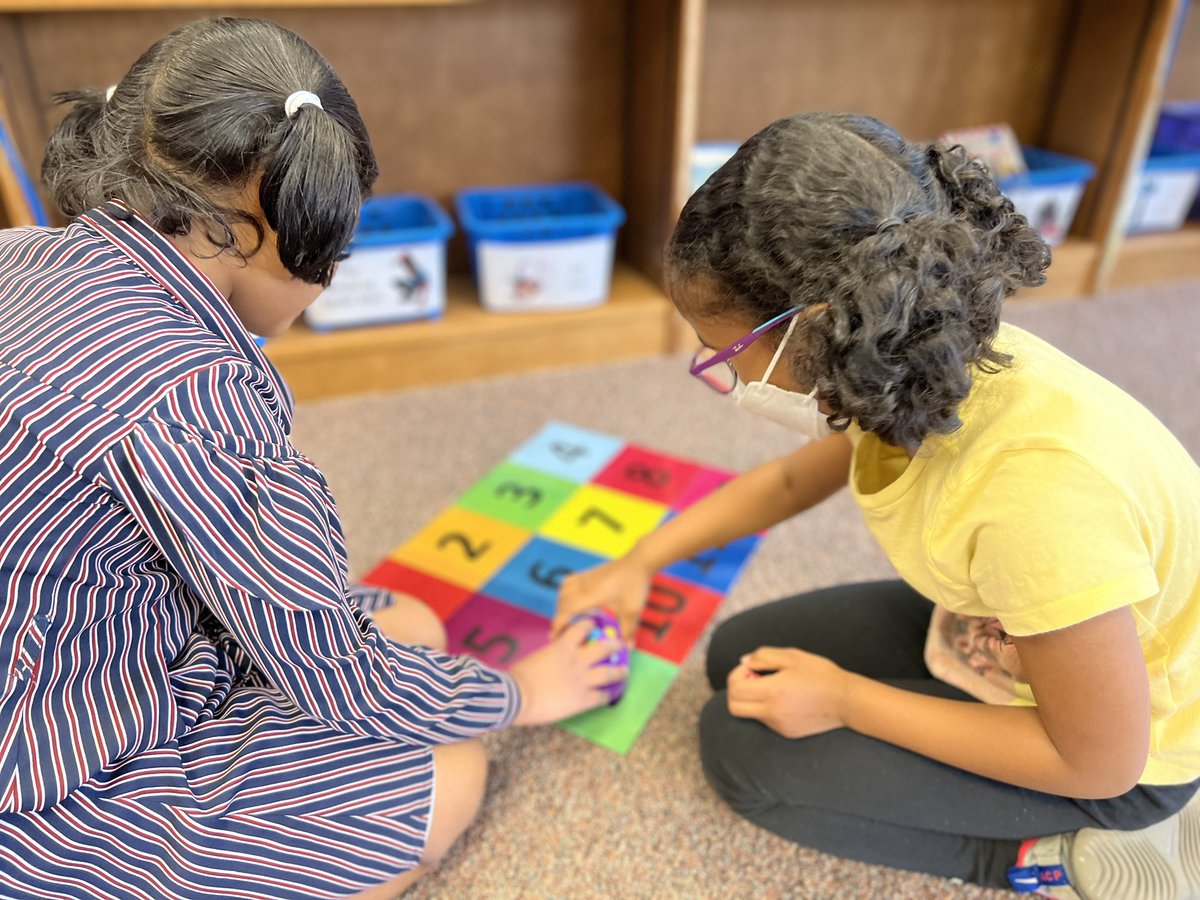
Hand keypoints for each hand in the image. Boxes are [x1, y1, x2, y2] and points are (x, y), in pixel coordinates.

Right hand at [509, 619, 627, 725]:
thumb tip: (550, 658)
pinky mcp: (583, 699)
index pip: (582, 628)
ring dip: (619, 672)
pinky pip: (601, 697)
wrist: (516, 696)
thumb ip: (549, 655)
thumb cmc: (519, 676)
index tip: (594, 626)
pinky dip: (607, 696)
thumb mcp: (536, 657)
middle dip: (614, 646)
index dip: (590, 625)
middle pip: (604, 649)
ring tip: (624, 672)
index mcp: (563, 647)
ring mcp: (582, 680)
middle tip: (619, 646)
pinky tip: (609, 697)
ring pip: (609, 673)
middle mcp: (577, 661)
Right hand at [553, 556, 651, 642]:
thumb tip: (627, 646)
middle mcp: (583, 586)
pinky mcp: (589, 573)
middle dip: (558, 617)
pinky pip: (569, 581)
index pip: (565, 611)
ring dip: (561, 604)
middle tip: (562, 631)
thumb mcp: (632, 611)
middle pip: (561, 602)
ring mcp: (585, 577)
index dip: (558, 625)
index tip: (555, 636)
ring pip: (563, 590)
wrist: (639, 561)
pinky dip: (565, 592)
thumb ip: (628, 630)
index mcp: (590, 596)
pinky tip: (574, 598)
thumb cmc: (634, 584)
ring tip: (567, 615)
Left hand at [726, 647, 849, 738]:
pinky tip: (785, 697)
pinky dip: (765, 707)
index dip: (737, 674)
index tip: (752, 667)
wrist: (847, 701)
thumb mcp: (792, 656)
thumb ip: (763, 656)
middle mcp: (772, 713)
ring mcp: (778, 725)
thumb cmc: (821, 674)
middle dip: (737, 689)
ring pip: (749, 714)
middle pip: (734, 707)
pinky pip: (765, 720)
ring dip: (752, 698)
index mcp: (772, 692)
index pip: (734, 689)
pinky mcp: (786, 732)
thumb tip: (743, 661)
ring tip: (774, 686)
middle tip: (755, 678)